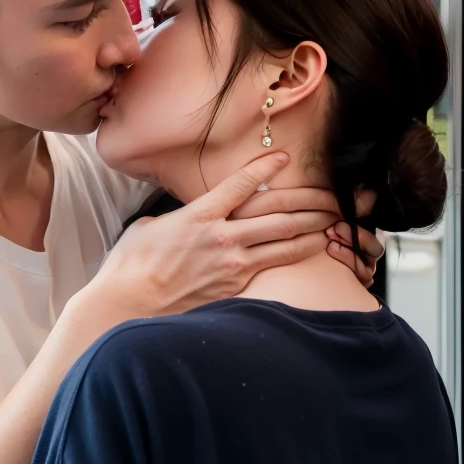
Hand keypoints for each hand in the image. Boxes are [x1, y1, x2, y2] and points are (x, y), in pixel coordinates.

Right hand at [91, 155, 376, 318]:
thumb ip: (172, 220)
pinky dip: (294, 260)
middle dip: (308, 203)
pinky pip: (271, 270)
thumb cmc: (131, 268)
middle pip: (277, 213)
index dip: (266, 168)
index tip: (285, 158)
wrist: (128, 306)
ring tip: (334, 224)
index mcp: (199, 214)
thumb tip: (177, 221)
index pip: (241, 184)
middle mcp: (221, 236)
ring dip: (313, 231)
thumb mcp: (147, 229)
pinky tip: (312, 254)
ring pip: (284, 242)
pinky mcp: (234, 289)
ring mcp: (231, 264)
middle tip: (330, 198)